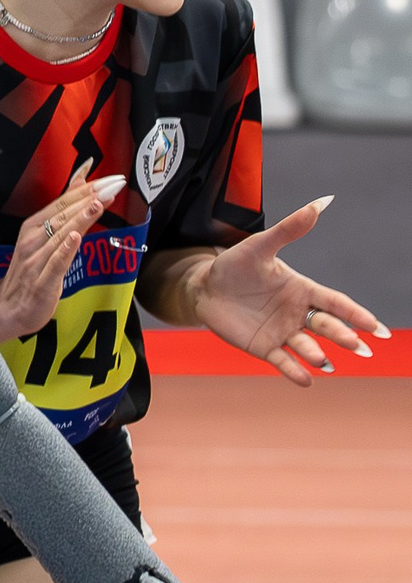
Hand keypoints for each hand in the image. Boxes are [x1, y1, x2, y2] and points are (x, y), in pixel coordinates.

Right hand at [0, 165, 123, 342]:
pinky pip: (55, 263)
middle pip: (63, 214)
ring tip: (99, 202)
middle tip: (114, 185)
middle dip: (89, 197)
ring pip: (61, 234)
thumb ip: (63, 213)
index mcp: (32, 227)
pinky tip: (75, 236)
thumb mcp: (43, 239)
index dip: (86, 189)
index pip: (62, 203)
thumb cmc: (30, 272)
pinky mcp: (42, 282)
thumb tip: (81, 184)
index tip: (110, 178)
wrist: (9, 307)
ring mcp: (36, 260)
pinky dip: (64, 249)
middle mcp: (32, 239)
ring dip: (81, 218)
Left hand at [191, 197, 391, 386]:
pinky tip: (306, 380)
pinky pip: (283, 361)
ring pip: (307, 346)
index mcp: (303, 290)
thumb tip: (321, 203)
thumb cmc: (235, 265)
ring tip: (326, 362)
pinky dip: (295, 371)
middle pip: (326, 326)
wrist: (204, 287)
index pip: (335, 302)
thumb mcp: (260, 246)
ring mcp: (283, 332)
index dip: (357, 314)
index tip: (376, 327)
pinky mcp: (264, 347)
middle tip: (361, 346)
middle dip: (344, 336)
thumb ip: (289, 228)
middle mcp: (298, 314)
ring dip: (318, 355)